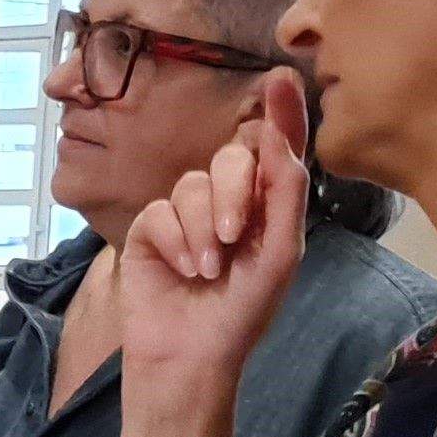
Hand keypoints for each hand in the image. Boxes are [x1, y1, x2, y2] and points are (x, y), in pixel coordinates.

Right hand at [120, 72, 309, 413]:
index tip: (282, 77)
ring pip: (192, 185)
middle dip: (232, 192)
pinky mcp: (152, 231)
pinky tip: (183, 271)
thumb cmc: (243, 314)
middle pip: (230, 159)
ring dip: (202, 229)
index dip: (281, 112)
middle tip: (232, 235)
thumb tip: (278, 134)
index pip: (274, 150)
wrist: (191, 359)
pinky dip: (176, 240)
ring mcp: (187, 216)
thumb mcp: (279, 253)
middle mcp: (228, 203)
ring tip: (207, 270)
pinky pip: (162, 211)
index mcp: (267, 206)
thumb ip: (284, 192)